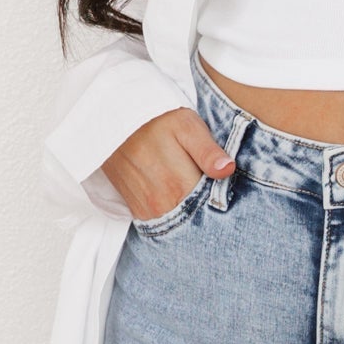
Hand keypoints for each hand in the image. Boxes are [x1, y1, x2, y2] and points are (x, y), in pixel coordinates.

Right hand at [99, 107, 235, 221]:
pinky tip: (176, 193)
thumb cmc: (156, 121)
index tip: (222, 182)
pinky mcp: (138, 214)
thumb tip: (228, 169)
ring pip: (183, 222)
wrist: (115, 123)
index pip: (213, 205)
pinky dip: (175, 212)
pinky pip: (165, 222)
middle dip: (208, 205)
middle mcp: (162, 205)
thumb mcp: (186, 126)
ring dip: (191, 209)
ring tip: (189, 183)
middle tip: (205, 179)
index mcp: (178, 185)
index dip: (222, 195)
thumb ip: (208, 151)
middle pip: (198, 216)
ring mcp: (148, 212)